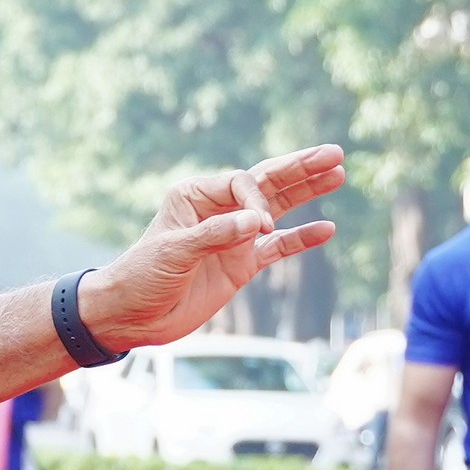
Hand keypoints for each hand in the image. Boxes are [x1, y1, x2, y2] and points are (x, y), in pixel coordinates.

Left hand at [75, 146, 345, 351]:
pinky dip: (302, 238)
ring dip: (307, 193)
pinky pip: (279, 247)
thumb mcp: (173, 252)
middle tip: (335, 153)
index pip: (241, 183)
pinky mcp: (242, 264)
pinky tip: (327, 229)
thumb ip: (215, 235)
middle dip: (299, 168)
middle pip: (266, 184)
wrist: (131, 316)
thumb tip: (257, 223)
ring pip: (278, 209)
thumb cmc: (141, 276)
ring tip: (338, 174)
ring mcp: (233, 238)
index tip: (259, 227)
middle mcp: (218, 211)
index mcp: (195, 196)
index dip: (257, 200)